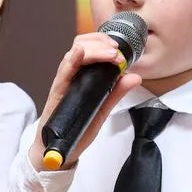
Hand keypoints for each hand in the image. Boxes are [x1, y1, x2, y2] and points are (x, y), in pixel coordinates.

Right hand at [28, 33, 139, 169]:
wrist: (59, 149)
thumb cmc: (77, 127)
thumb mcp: (102, 109)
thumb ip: (116, 92)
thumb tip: (135, 77)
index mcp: (82, 76)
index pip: (90, 48)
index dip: (104, 43)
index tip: (119, 48)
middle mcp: (71, 75)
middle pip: (81, 45)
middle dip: (100, 42)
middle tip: (116, 51)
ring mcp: (63, 82)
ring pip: (73, 54)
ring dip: (93, 49)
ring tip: (110, 53)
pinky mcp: (57, 92)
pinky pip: (63, 73)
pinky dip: (72, 61)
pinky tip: (80, 53)